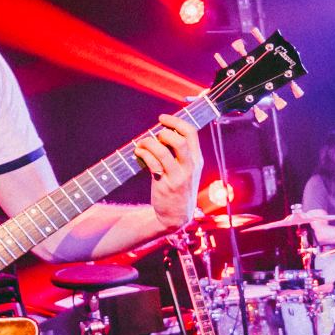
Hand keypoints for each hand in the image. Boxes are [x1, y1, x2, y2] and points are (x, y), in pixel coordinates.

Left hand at [136, 112, 201, 228]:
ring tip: (142, 144)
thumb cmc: (179, 188)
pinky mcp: (165, 185)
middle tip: (155, 136)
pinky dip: (143, 154)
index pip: (191, 132)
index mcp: (197, 160)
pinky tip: (138, 153)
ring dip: (149, 143)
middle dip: (163, 132)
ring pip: (162, 151)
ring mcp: (178, 177)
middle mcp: (190, 167)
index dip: (175, 121)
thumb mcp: (187, 170)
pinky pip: (152, 164)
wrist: (176, 216)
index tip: (162, 118)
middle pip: (179, 140)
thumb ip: (179, 153)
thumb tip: (162, 132)